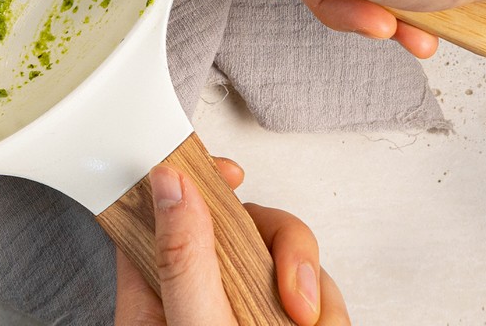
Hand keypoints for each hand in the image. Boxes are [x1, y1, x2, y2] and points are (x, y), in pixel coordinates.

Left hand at [114, 158, 347, 325]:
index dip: (202, 177)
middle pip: (246, 224)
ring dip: (313, 290)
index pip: (172, 206)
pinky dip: (328, 312)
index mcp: (157, 285)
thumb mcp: (188, 324)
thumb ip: (181, 259)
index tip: (232, 174)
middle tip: (294, 296)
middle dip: (284, 248)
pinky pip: (319, 295)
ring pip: (290, 260)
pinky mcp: (286, 321)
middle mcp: (204, 291)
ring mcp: (250, 307)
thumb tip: (170, 181)